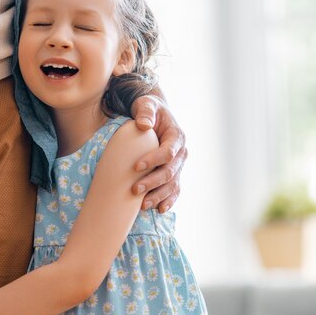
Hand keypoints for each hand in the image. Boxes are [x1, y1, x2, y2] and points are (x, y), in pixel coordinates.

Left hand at [130, 95, 186, 211]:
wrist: (155, 116)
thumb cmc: (149, 110)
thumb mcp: (146, 105)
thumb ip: (145, 112)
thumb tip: (143, 125)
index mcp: (177, 136)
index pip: (168, 152)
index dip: (153, 160)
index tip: (135, 166)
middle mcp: (181, 152)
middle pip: (170, 172)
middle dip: (153, 182)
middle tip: (134, 189)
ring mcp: (179, 165)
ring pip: (172, 184)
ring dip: (159, 195)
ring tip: (143, 205)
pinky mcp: (174, 173)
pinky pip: (175, 189)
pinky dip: (168, 200)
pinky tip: (159, 210)